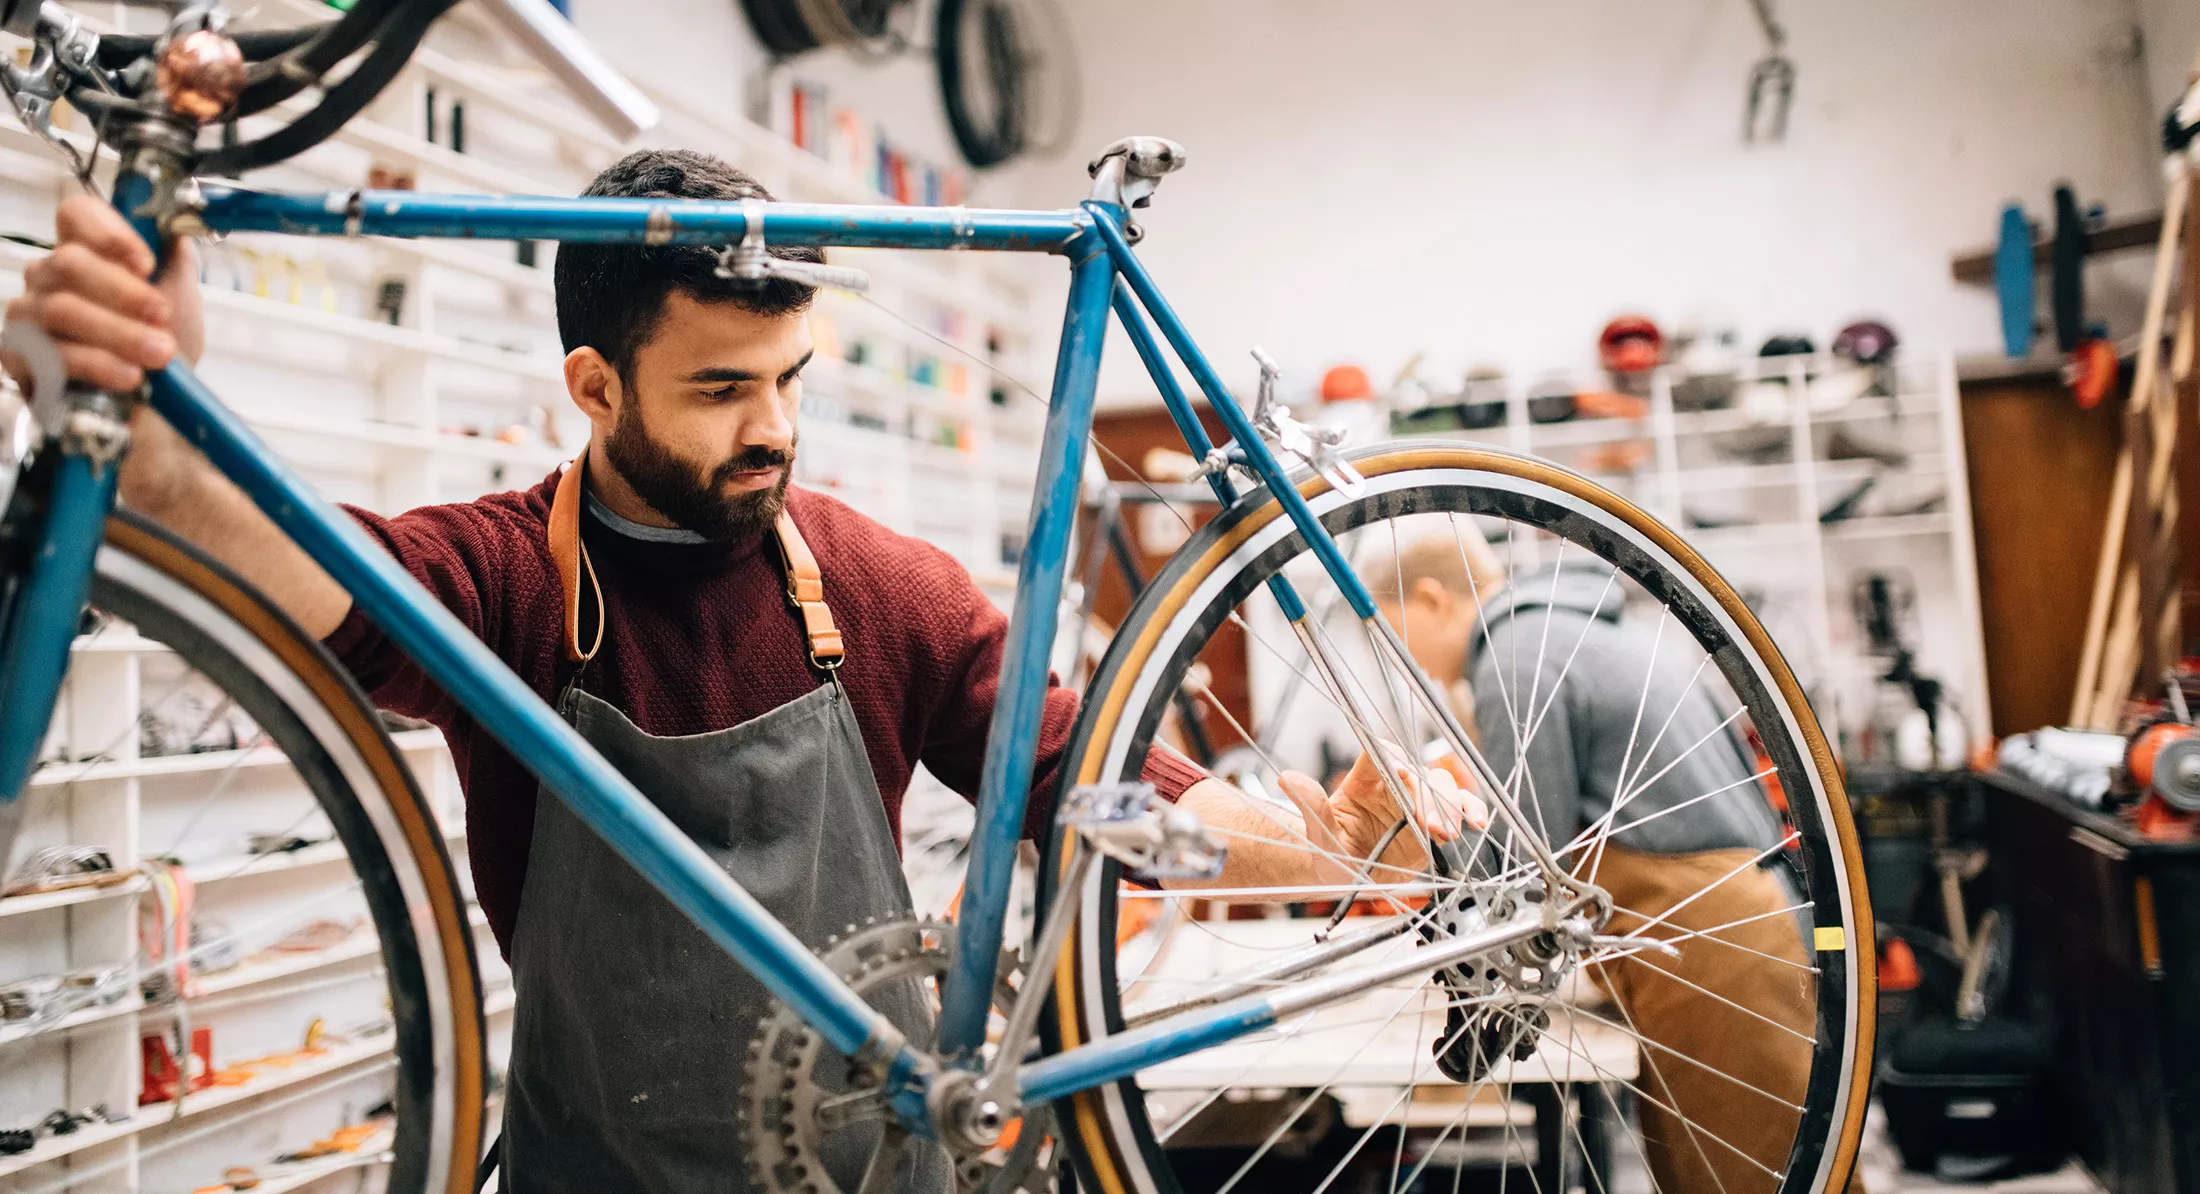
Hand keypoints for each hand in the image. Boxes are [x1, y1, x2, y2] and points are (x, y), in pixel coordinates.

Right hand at [3, 196, 202, 394]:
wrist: (157, 407)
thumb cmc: (163, 346)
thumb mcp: (179, 297)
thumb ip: (174, 259)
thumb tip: (173, 227)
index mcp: (84, 252)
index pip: (76, 215)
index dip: (109, 233)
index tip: (147, 264)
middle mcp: (48, 278)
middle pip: (69, 262)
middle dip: (124, 292)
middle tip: (162, 316)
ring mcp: (28, 315)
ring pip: (61, 309)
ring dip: (118, 333)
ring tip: (159, 354)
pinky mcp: (19, 357)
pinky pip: (50, 353)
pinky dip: (96, 364)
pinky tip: (127, 376)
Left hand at [1279, 745, 1488, 884]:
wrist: (1343, 877)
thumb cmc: (1328, 853)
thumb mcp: (1318, 835)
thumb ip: (1311, 807)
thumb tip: (1288, 778)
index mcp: (1363, 781)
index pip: (1383, 755)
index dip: (1396, 762)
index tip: (1404, 778)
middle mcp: (1393, 786)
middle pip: (1418, 772)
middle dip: (1428, 795)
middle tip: (1429, 825)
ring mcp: (1415, 803)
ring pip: (1442, 787)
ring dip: (1450, 805)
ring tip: (1448, 832)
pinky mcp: (1433, 823)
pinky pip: (1459, 809)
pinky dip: (1472, 810)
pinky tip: (1478, 822)